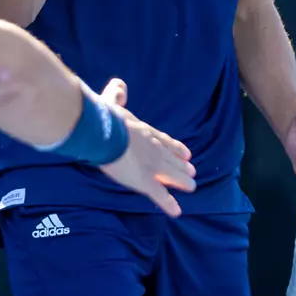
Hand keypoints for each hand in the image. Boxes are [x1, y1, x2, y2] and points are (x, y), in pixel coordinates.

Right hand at [95, 78, 196, 216]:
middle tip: (192, 172)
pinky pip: (160, 195)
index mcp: (146, 132)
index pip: (165, 141)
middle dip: (182, 166)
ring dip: (182, 182)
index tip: (186, 153)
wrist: (103, 132)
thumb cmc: (106, 118)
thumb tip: (118, 84)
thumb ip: (117, 95)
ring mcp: (152, 166)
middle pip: (172, 159)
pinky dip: (169, 204)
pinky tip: (177, 211)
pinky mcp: (145, 181)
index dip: (176, 148)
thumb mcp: (112, 102)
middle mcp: (154, 149)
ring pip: (172, 176)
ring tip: (191, 187)